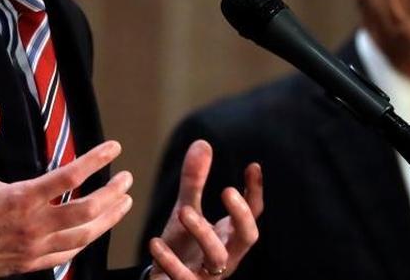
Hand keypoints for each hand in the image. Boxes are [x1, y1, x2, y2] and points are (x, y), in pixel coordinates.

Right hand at [0, 98, 132, 279]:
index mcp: (20, 199)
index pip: (70, 176)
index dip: (96, 160)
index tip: (114, 148)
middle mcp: (33, 226)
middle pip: (87, 210)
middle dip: (113, 194)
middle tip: (127, 179)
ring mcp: (34, 248)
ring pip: (84, 236)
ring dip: (109, 218)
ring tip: (124, 203)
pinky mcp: (31, 264)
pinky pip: (68, 254)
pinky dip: (86, 240)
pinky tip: (95, 230)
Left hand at [148, 140, 262, 278]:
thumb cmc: (182, 247)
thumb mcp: (187, 209)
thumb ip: (194, 182)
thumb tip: (203, 143)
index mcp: (230, 235)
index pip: (252, 214)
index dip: (255, 192)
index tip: (253, 165)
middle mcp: (227, 255)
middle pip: (247, 237)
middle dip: (240, 215)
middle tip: (227, 190)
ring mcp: (209, 274)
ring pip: (218, 257)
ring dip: (203, 233)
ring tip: (184, 211)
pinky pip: (184, 278)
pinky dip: (170, 261)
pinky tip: (155, 243)